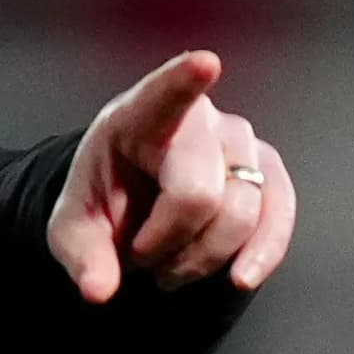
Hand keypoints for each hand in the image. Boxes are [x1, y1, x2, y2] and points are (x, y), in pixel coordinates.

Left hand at [47, 50, 294, 301]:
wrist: (135, 207)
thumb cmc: (105, 202)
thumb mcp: (74, 229)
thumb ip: (82, 257)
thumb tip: (98, 290)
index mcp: (137, 117)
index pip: (162, 95)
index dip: (184, 81)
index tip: (206, 63)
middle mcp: (199, 120)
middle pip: (199, 195)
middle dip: (167, 242)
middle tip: (139, 253)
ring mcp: (241, 142)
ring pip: (240, 214)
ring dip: (201, 258)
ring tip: (168, 263)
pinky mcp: (268, 172)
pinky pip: (279, 216)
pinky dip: (261, 253)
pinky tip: (239, 278)